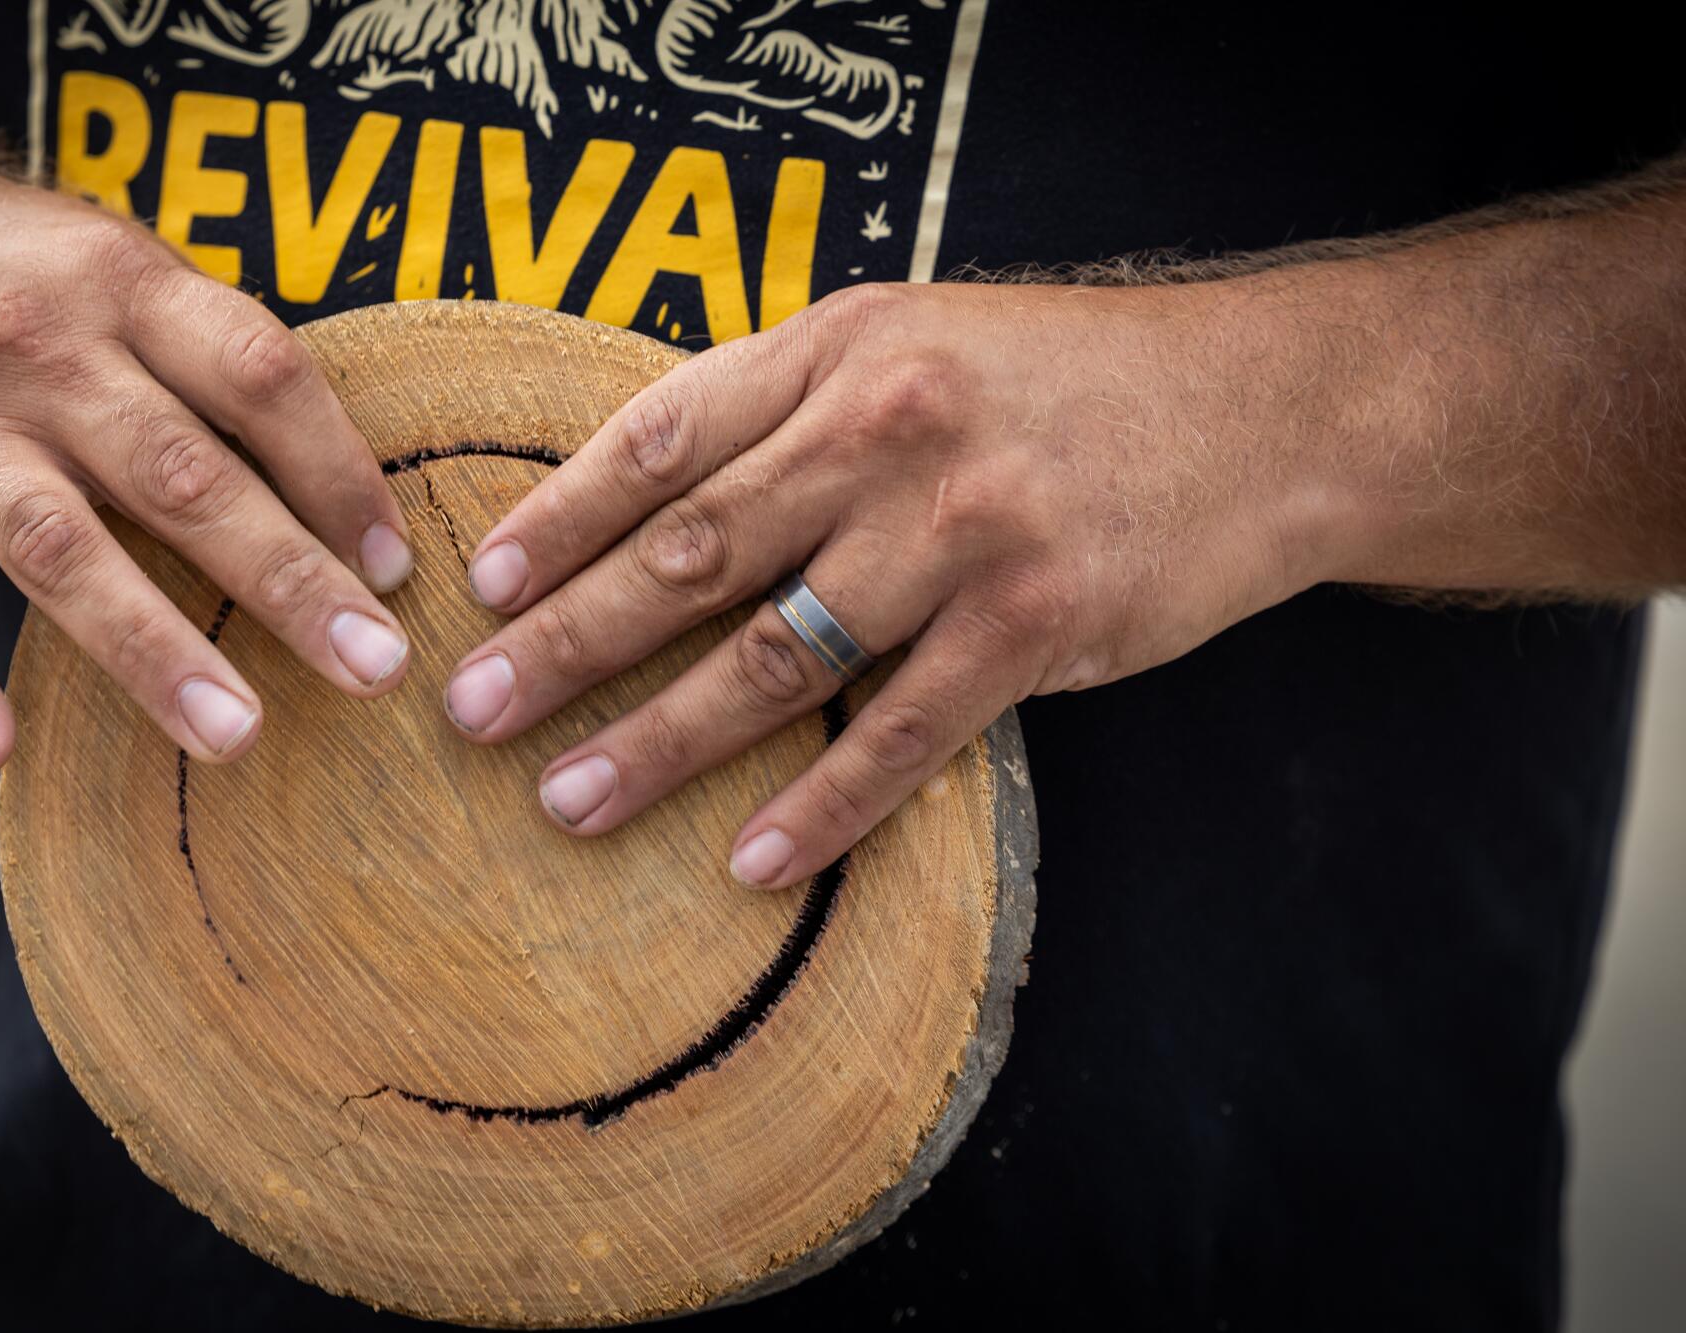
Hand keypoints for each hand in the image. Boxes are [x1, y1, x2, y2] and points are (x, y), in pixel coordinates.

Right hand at [0, 180, 415, 774]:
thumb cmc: (41, 287)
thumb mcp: (136, 278)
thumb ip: (228, 374)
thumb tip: (360, 510)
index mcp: (129, 289)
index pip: (258, 376)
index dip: (337, 471)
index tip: (397, 567)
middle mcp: (42, 355)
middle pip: (180, 475)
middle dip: (286, 580)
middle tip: (374, 664)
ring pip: (64, 548)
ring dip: (154, 651)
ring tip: (237, 735)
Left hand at [441, 282, 1355, 887]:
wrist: (1270, 408)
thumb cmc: (1072, 378)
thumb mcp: (918, 341)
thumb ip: (791, 404)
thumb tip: (649, 499)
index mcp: (841, 350)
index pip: (663, 440)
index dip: (560, 519)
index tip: (483, 590)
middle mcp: (889, 432)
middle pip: (691, 554)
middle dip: (568, 643)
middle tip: (473, 713)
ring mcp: (963, 532)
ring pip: (774, 656)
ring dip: (659, 742)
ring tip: (568, 802)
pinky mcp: (1037, 625)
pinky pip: (899, 735)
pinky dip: (818, 808)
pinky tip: (748, 864)